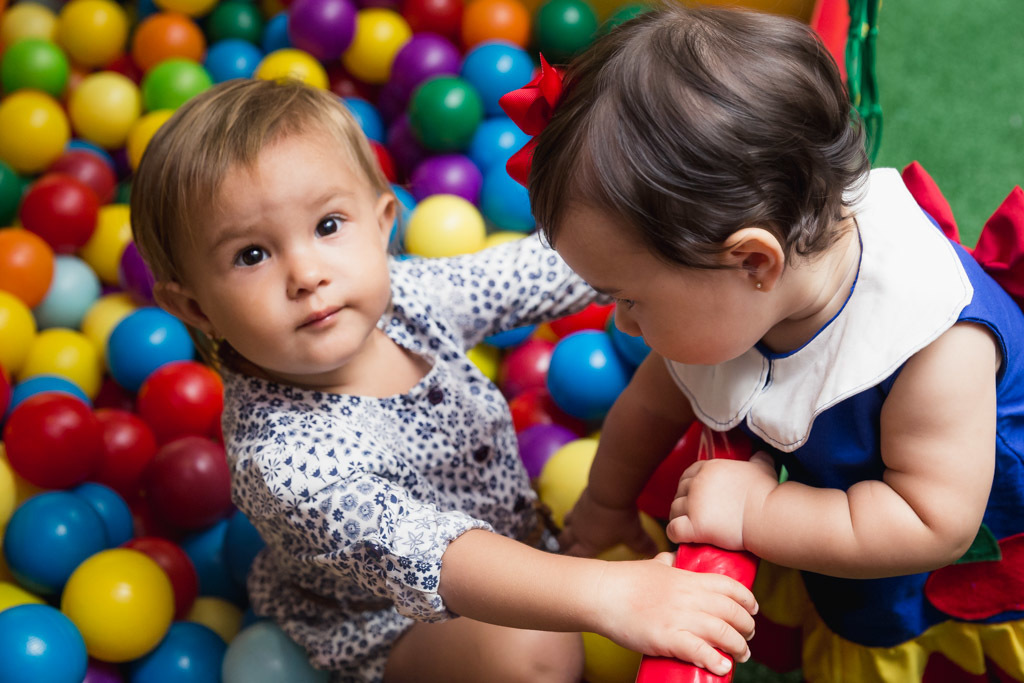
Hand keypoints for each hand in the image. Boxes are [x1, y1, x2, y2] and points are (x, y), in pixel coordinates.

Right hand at [559, 488, 657, 557]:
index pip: (574, 558)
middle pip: (563, 541)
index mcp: (589, 545)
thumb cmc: (621, 518)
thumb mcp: (635, 535)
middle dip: (565, 546)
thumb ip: (644, 546)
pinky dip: (575, 512)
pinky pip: (572, 509)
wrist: (609, 490)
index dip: (572, 561)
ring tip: (572, 529)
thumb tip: (656, 554)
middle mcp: (579, 532)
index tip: (571, 567)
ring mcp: (577, 515)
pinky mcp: (579, 500)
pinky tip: (582, 510)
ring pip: (566, 524)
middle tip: (568, 548)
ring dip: (568, 528)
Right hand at [592, 553, 757, 676]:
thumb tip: (671, 559)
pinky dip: (715, 661)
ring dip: (738, 648)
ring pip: (723, 634)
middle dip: (747, 628)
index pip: (730, 587)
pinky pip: (700, 651)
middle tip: (747, 638)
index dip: (748, 600)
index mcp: (688, 579)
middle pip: (733, 612)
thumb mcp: (652, 565)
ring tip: (739, 656)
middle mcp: (689, 597)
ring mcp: (679, 618)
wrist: (602, 593)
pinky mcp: (666, 638)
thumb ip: (666, 563)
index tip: (753, 610)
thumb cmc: (625, 580)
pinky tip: (721, 667)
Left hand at [667, 451, 777, 550]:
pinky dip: (674, 534)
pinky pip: (673, 529)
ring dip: (678, 518)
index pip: (688, 475)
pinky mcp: (695, 526)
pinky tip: (682, 538)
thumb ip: (758, 458)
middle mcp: (698, 483)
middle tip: (693, 514)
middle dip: (683, 502)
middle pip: (679, 492)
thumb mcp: (762, 467)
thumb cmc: (766, 492)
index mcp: (709, 468)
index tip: (696, 497)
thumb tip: (763, 453)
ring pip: (674, 510)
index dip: (689, 487)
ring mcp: (694, 504)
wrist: (768, 516)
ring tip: (688, 527)